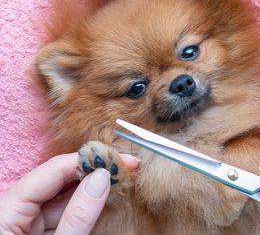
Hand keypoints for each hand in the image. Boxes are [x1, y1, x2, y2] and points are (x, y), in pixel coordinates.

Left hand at [0, 152, 138, 234]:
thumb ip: (78, 215)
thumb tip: (102, 178)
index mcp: (6, 210)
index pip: (51, 170)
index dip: (87, 159)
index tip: (117, 158)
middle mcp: (13, 208)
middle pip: (56, 178)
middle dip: (91, 170)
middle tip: (123, 166)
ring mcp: (24, 218)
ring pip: (61, 193)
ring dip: (90, 185)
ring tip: (117, 178)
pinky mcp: (34, 228)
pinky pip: (60, 209)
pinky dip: (82, 203)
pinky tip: (101, 195)